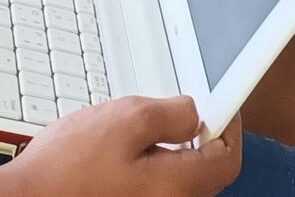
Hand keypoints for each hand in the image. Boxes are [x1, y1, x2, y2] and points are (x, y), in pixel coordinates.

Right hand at [0, 96, 242, 196]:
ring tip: (139, 132)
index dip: (229, 126)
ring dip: (172, 153)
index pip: (228, 159)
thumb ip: (171, 113)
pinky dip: (151, 168)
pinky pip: (155, 188)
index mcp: (174, 185)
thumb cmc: (65, 169)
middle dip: (199, 138)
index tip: (220, 107)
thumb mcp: (126, 118)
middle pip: (206, 173)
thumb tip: (195, 112)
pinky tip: (123, 154)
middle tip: (177, 114)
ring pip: (179, 179)